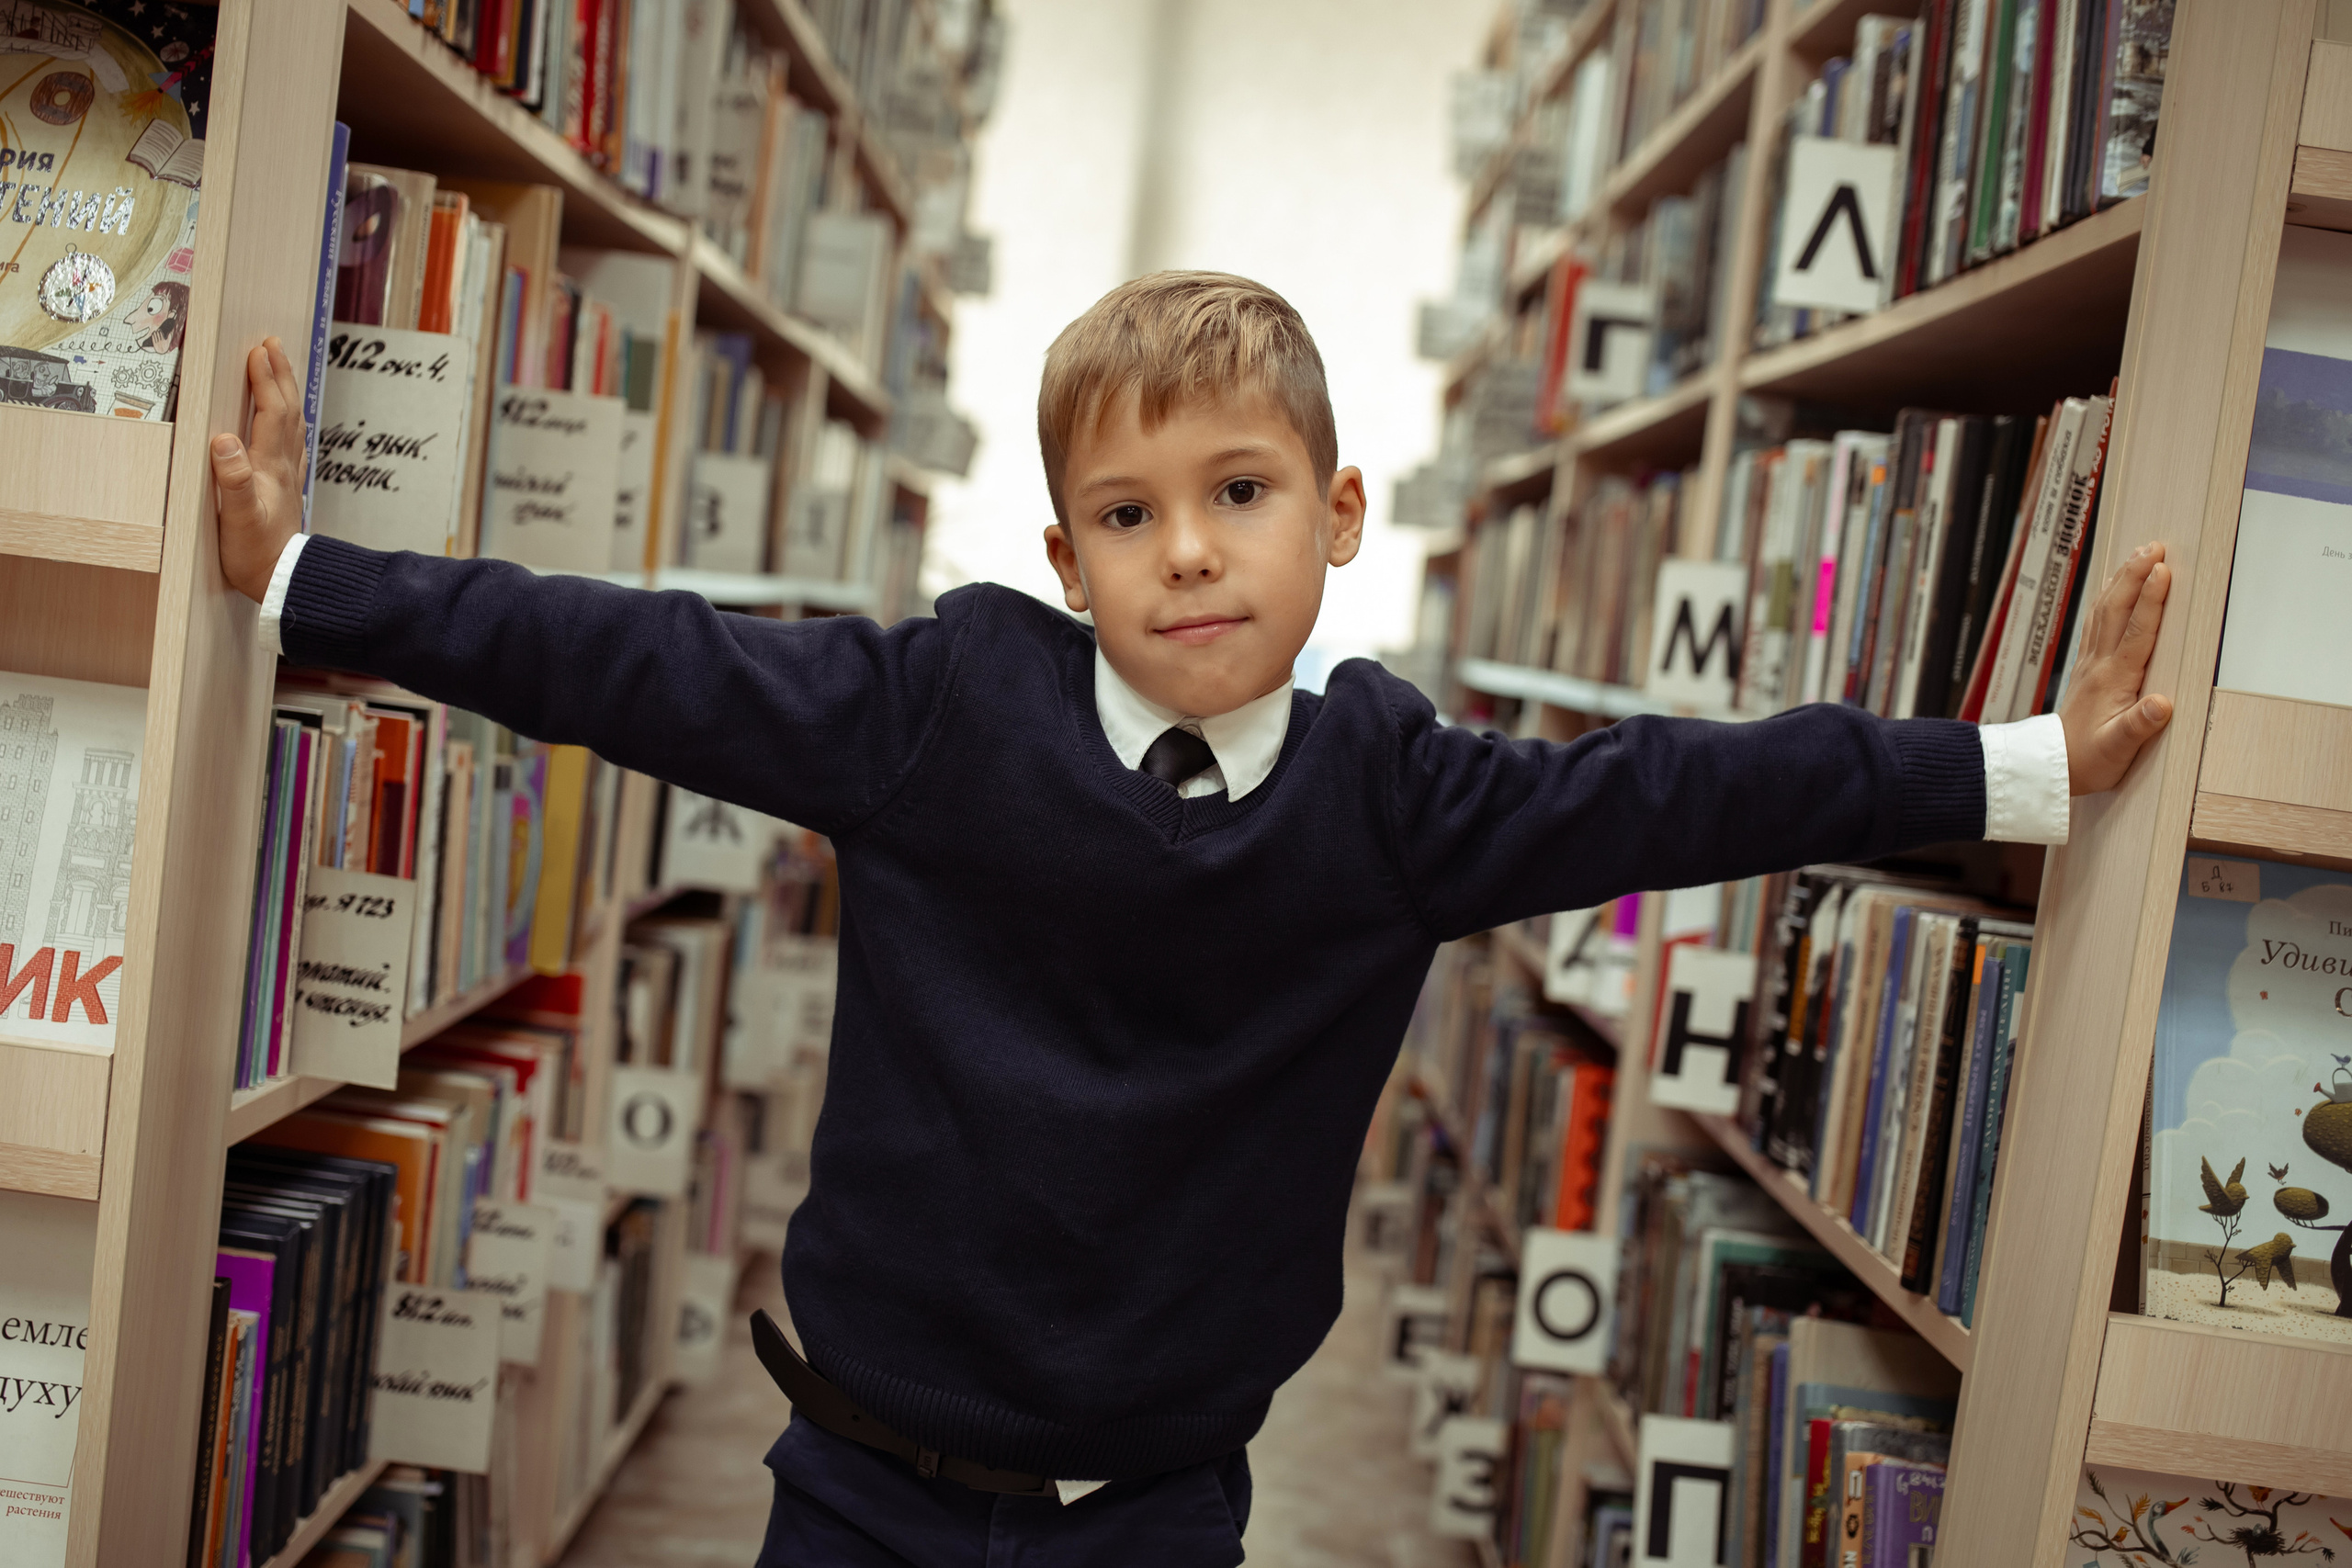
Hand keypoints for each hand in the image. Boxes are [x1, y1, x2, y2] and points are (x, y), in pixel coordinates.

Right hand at [211, 336, 305, 602]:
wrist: (281, 582)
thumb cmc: (255, 554)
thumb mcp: (236, 518)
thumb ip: (232, 479)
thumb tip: (224, 440)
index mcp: (269, 467)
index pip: (270, 412)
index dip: (265, 380)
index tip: (258, 349)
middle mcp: (283, 467)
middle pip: (287, 410)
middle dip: (279, 374)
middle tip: (272, 343)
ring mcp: (287, 477)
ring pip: (292, 424)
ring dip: (286, 392)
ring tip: (280, 368)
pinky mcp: (285, 489)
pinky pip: (290, 443)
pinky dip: (288, 420)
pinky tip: (287, 420)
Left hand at [2059, 541, 2173, 794]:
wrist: (2053, 766)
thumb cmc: (2089, 760)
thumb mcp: (2117, 749)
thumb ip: (2139, 726)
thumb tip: (2161, 703)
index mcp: (2114, 679)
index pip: (2136, 631)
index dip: (2151, 599)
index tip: (2163, 569)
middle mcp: (2100, 664)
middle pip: (2118, 610)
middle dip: (2135, 575)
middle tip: (2154, 545)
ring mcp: (2091, 663)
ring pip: (2105, 611)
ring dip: (2122, 580)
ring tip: (2138, 553)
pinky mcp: (2087, 667)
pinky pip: (2097, 623)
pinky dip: (2108, 599)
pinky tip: (2114, 587)